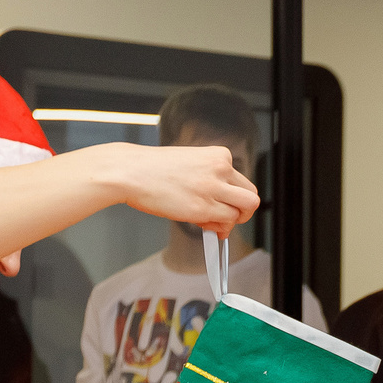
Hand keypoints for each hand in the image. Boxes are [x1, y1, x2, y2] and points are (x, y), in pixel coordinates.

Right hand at [99, 142, 258, 234]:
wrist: (131, 171)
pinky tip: (204, 224)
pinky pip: (225, 222)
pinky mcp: (202, 208)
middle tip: (229, 217)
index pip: (241, 180)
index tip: (225, 203)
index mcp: (218, 155)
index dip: (234, 196)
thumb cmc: (152, 168)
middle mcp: (220, 170)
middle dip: (243, 211)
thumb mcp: (190, 162)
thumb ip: (210, 178)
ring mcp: (213, 189)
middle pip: (251, 195)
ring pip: (244, 210)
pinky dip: (219, 227)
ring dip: (232, 221)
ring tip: (214, 222)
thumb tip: (220, 200)